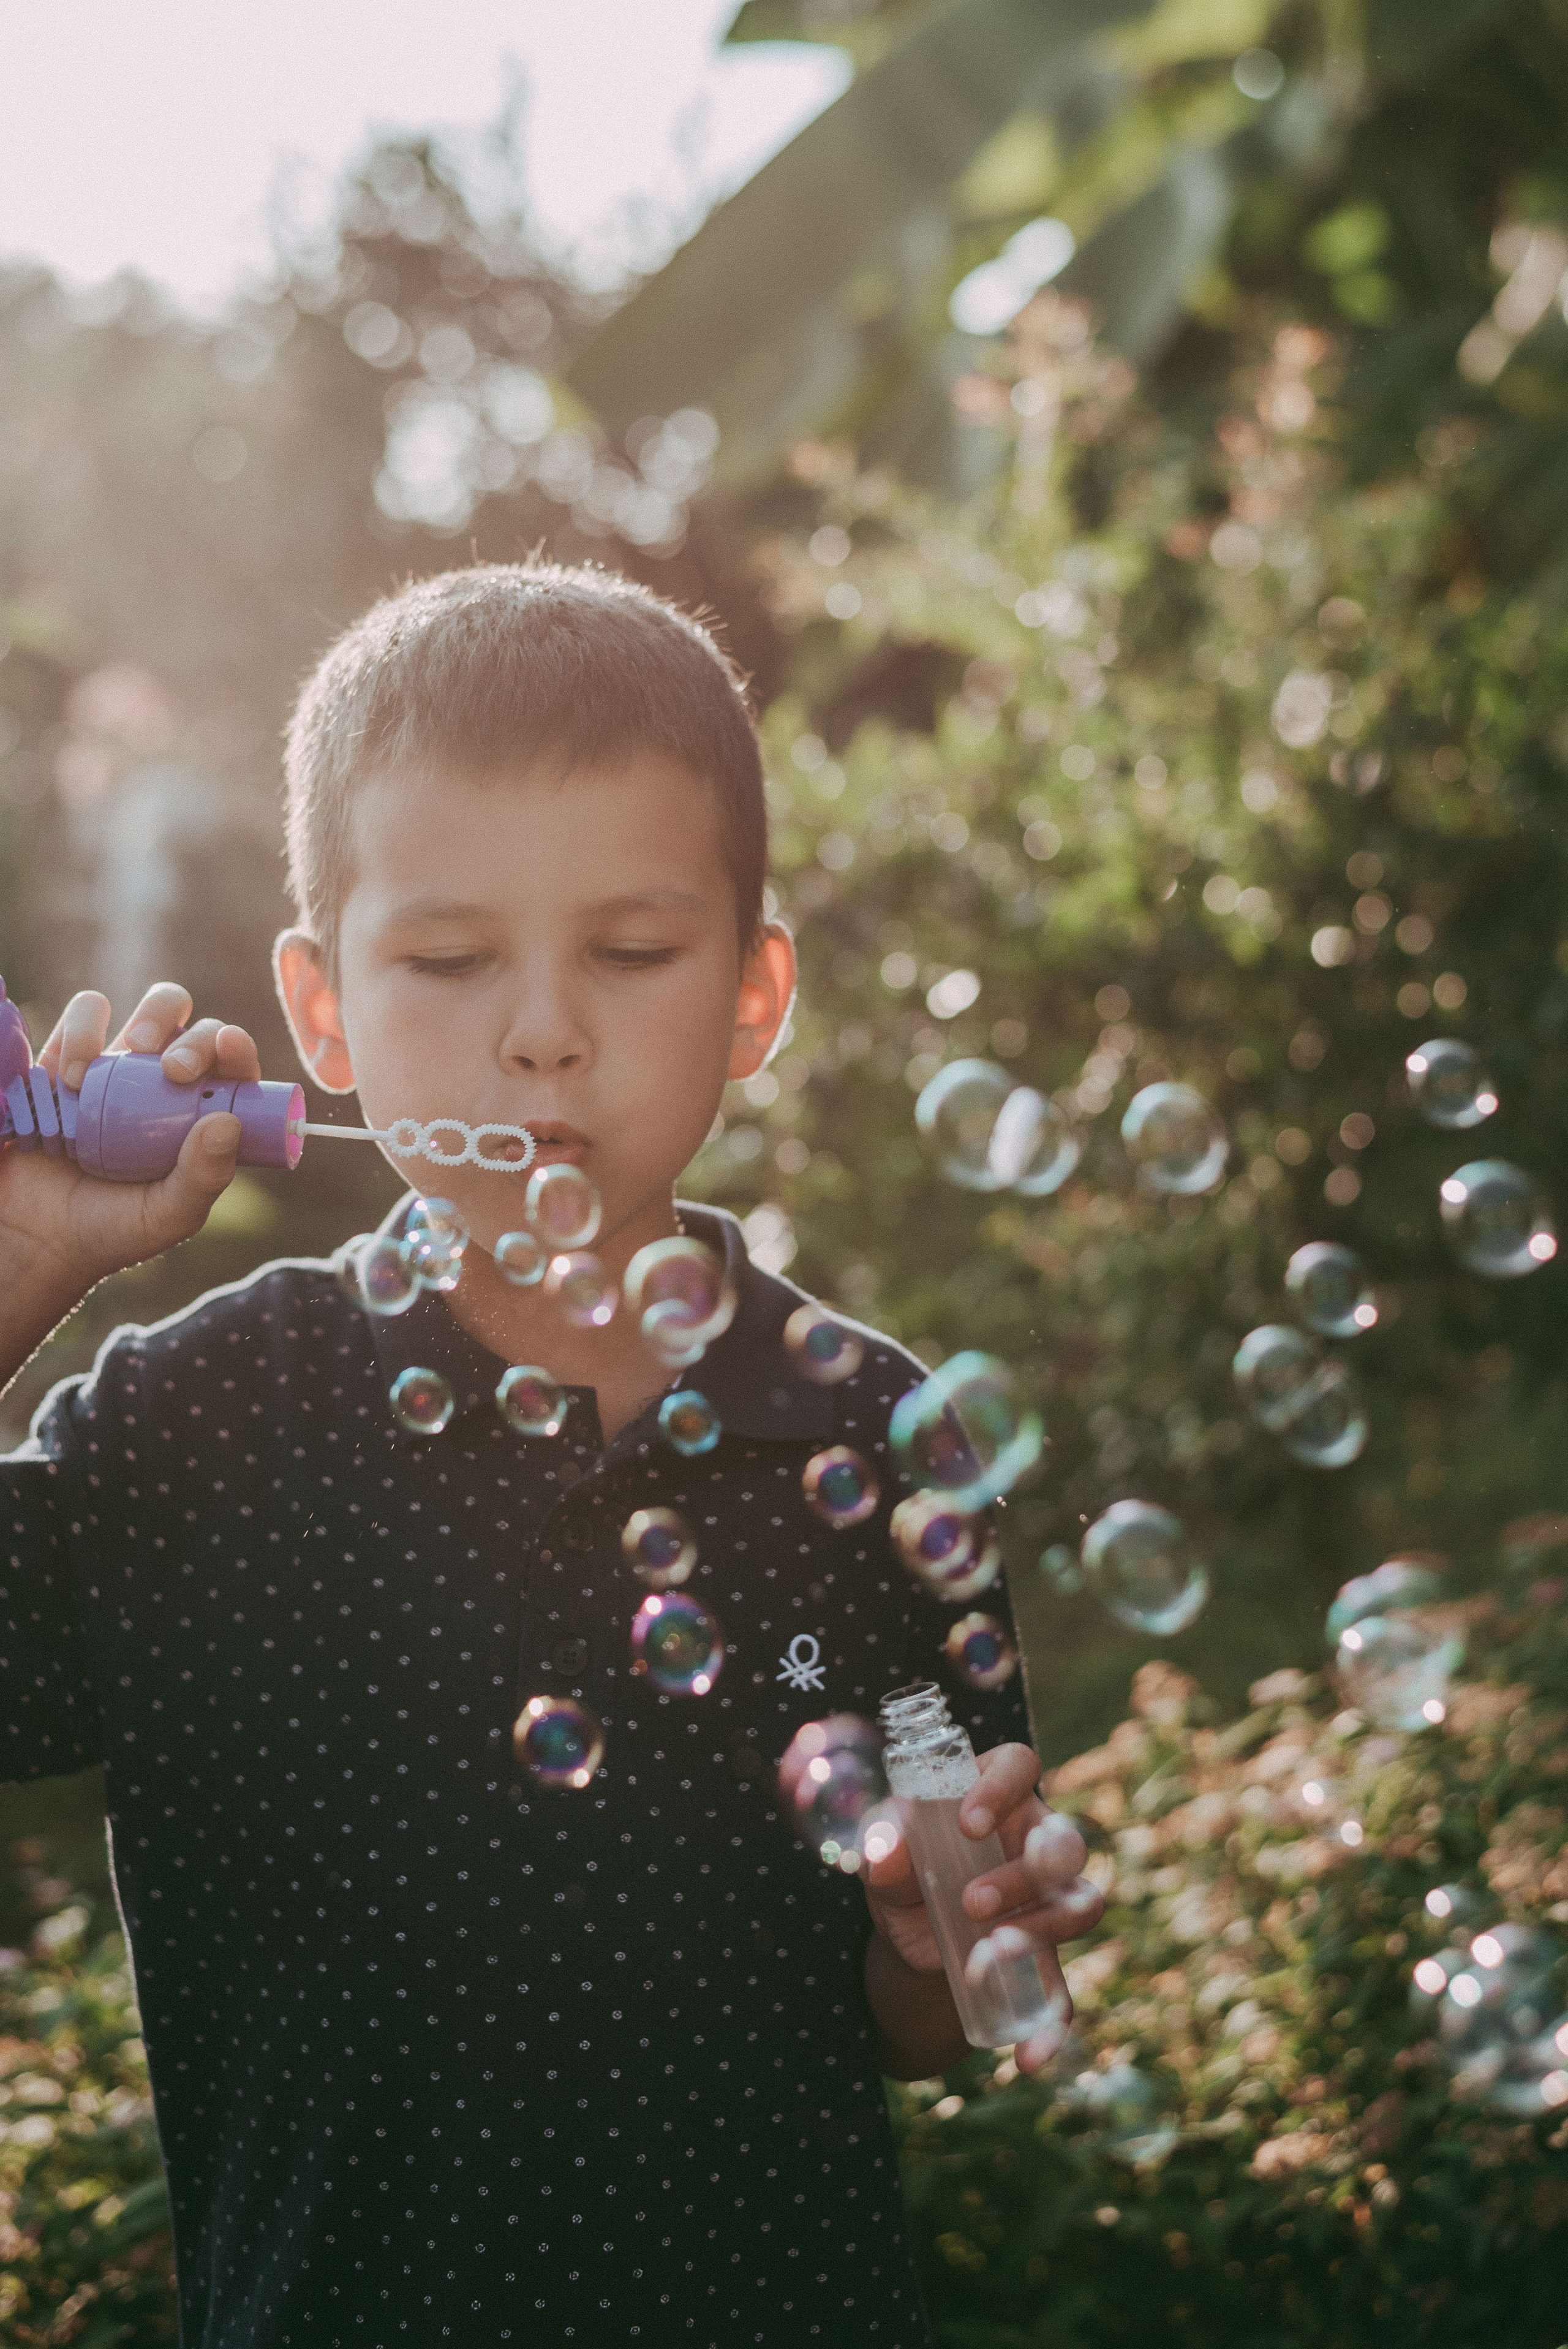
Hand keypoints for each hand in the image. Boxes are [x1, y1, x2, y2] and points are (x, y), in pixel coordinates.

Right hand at [0, 982, 258, 1357]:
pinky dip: (84, 1028)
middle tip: (176, 1071)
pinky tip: (74, 1076)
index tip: (230, 1048)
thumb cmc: (113, 1229)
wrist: (38, 1235)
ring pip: (157, 1007)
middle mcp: (167, 1086)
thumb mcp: (169, 1215)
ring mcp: (122, 1068)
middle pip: (201, 1028)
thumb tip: (228, 1122)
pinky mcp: (71, 1057)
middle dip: (196, 1037)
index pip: (236, 1069)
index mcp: (200, 1117)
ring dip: (150, 1019)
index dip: (239, 1050)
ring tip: (133, 1062)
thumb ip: (205, 1176)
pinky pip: (87, 1011)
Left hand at [861, 1742, 1106, 2073]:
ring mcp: (1050, 1898)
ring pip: (1080, 1904)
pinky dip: (1053, 2022)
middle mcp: (1036, 1838)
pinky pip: (1066, 1986)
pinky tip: (1029, 2055)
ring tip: (989, 1956)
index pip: (1018, 1765)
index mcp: (997, 1792)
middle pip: (1064, 1841)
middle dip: (1030, 1872)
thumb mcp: (882, 1857)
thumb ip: (881, 1845)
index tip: (967, 1823)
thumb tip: (882, 1849)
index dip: (1002, 1788)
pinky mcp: (1048, 1956)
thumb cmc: (901, 1870)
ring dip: (1042, 1932)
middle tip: (973, 1902)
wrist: (908, 1934)